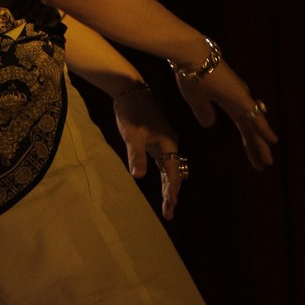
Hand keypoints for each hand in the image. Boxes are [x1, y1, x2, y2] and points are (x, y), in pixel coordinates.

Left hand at [113, 84, 189, 220]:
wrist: (131, 91)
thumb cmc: (132, 112)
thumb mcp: (132, 134)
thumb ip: (136, 154)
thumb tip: (138, 176)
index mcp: (168, 143)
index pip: (171, 171)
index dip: (171, 189)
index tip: (171, 204)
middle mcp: (170, 145)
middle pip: (173, 173)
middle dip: (172, 193)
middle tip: (169, 213)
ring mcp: (165, 144)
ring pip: (169, 170)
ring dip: (169, 188)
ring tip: (168, 207)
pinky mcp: (158, 142)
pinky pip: (164, 164)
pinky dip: (164, 178)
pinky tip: (164, 189)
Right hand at [175, 59, 278, 169]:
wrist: (190, 57)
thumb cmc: (190, 74)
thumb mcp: (195, 99)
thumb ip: (203, 112)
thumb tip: (209, 125)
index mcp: (229, 101)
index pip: (243, 127)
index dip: (248, 143)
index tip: (254, 158)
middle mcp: (240, 100)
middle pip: (251, 129)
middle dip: (257, 148)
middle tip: (264, 165)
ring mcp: (242, 97)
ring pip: (255, 125)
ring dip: (261, 144)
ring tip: (268, 161)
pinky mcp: (240, 95)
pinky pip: (254, 116)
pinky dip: (264, 129)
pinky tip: (272, 141)